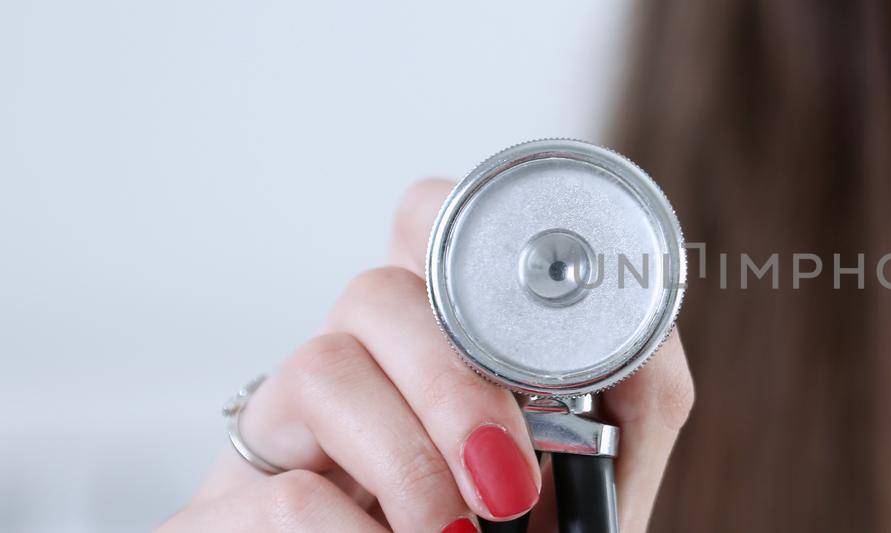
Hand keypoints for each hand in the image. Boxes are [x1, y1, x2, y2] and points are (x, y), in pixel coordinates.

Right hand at [160, 179, 694, 532]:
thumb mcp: (596, 476)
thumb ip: (631, 396)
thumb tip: (644, 331)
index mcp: (429, 350)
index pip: (423, 225)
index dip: (467, 246)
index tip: (533, 334)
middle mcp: (346, 374)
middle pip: (376, 290)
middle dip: (458, 383)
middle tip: (507, 483)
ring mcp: (274, 440)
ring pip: (321, 366)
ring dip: (412, 463)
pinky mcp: (216, 516)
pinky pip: (284, 495)